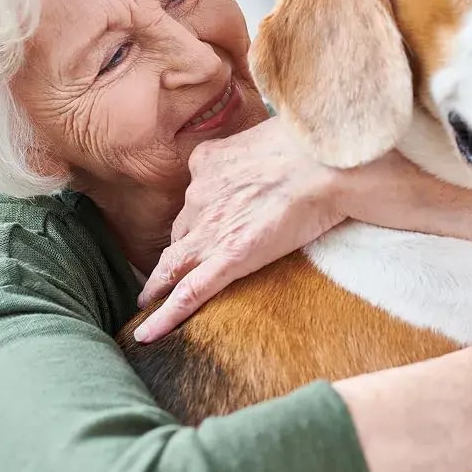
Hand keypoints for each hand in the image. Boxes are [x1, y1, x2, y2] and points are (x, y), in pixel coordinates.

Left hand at [133, 118, 344, 342]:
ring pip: (173, 265)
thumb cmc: (311, 147)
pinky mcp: (229, 259)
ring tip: (146, 304)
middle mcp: (200, 196)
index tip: (192, 231)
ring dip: (158, 285)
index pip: (196, 199)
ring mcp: (210, 230)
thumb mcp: (270, 136)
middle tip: (164, 273)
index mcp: (208, 163)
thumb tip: (270, 161)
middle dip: (173, 253)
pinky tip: (148, 335)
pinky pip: (189, 293)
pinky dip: (165, 317)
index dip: (192, 219)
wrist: (325, 163)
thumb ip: (257, 153)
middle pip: (180, 233)